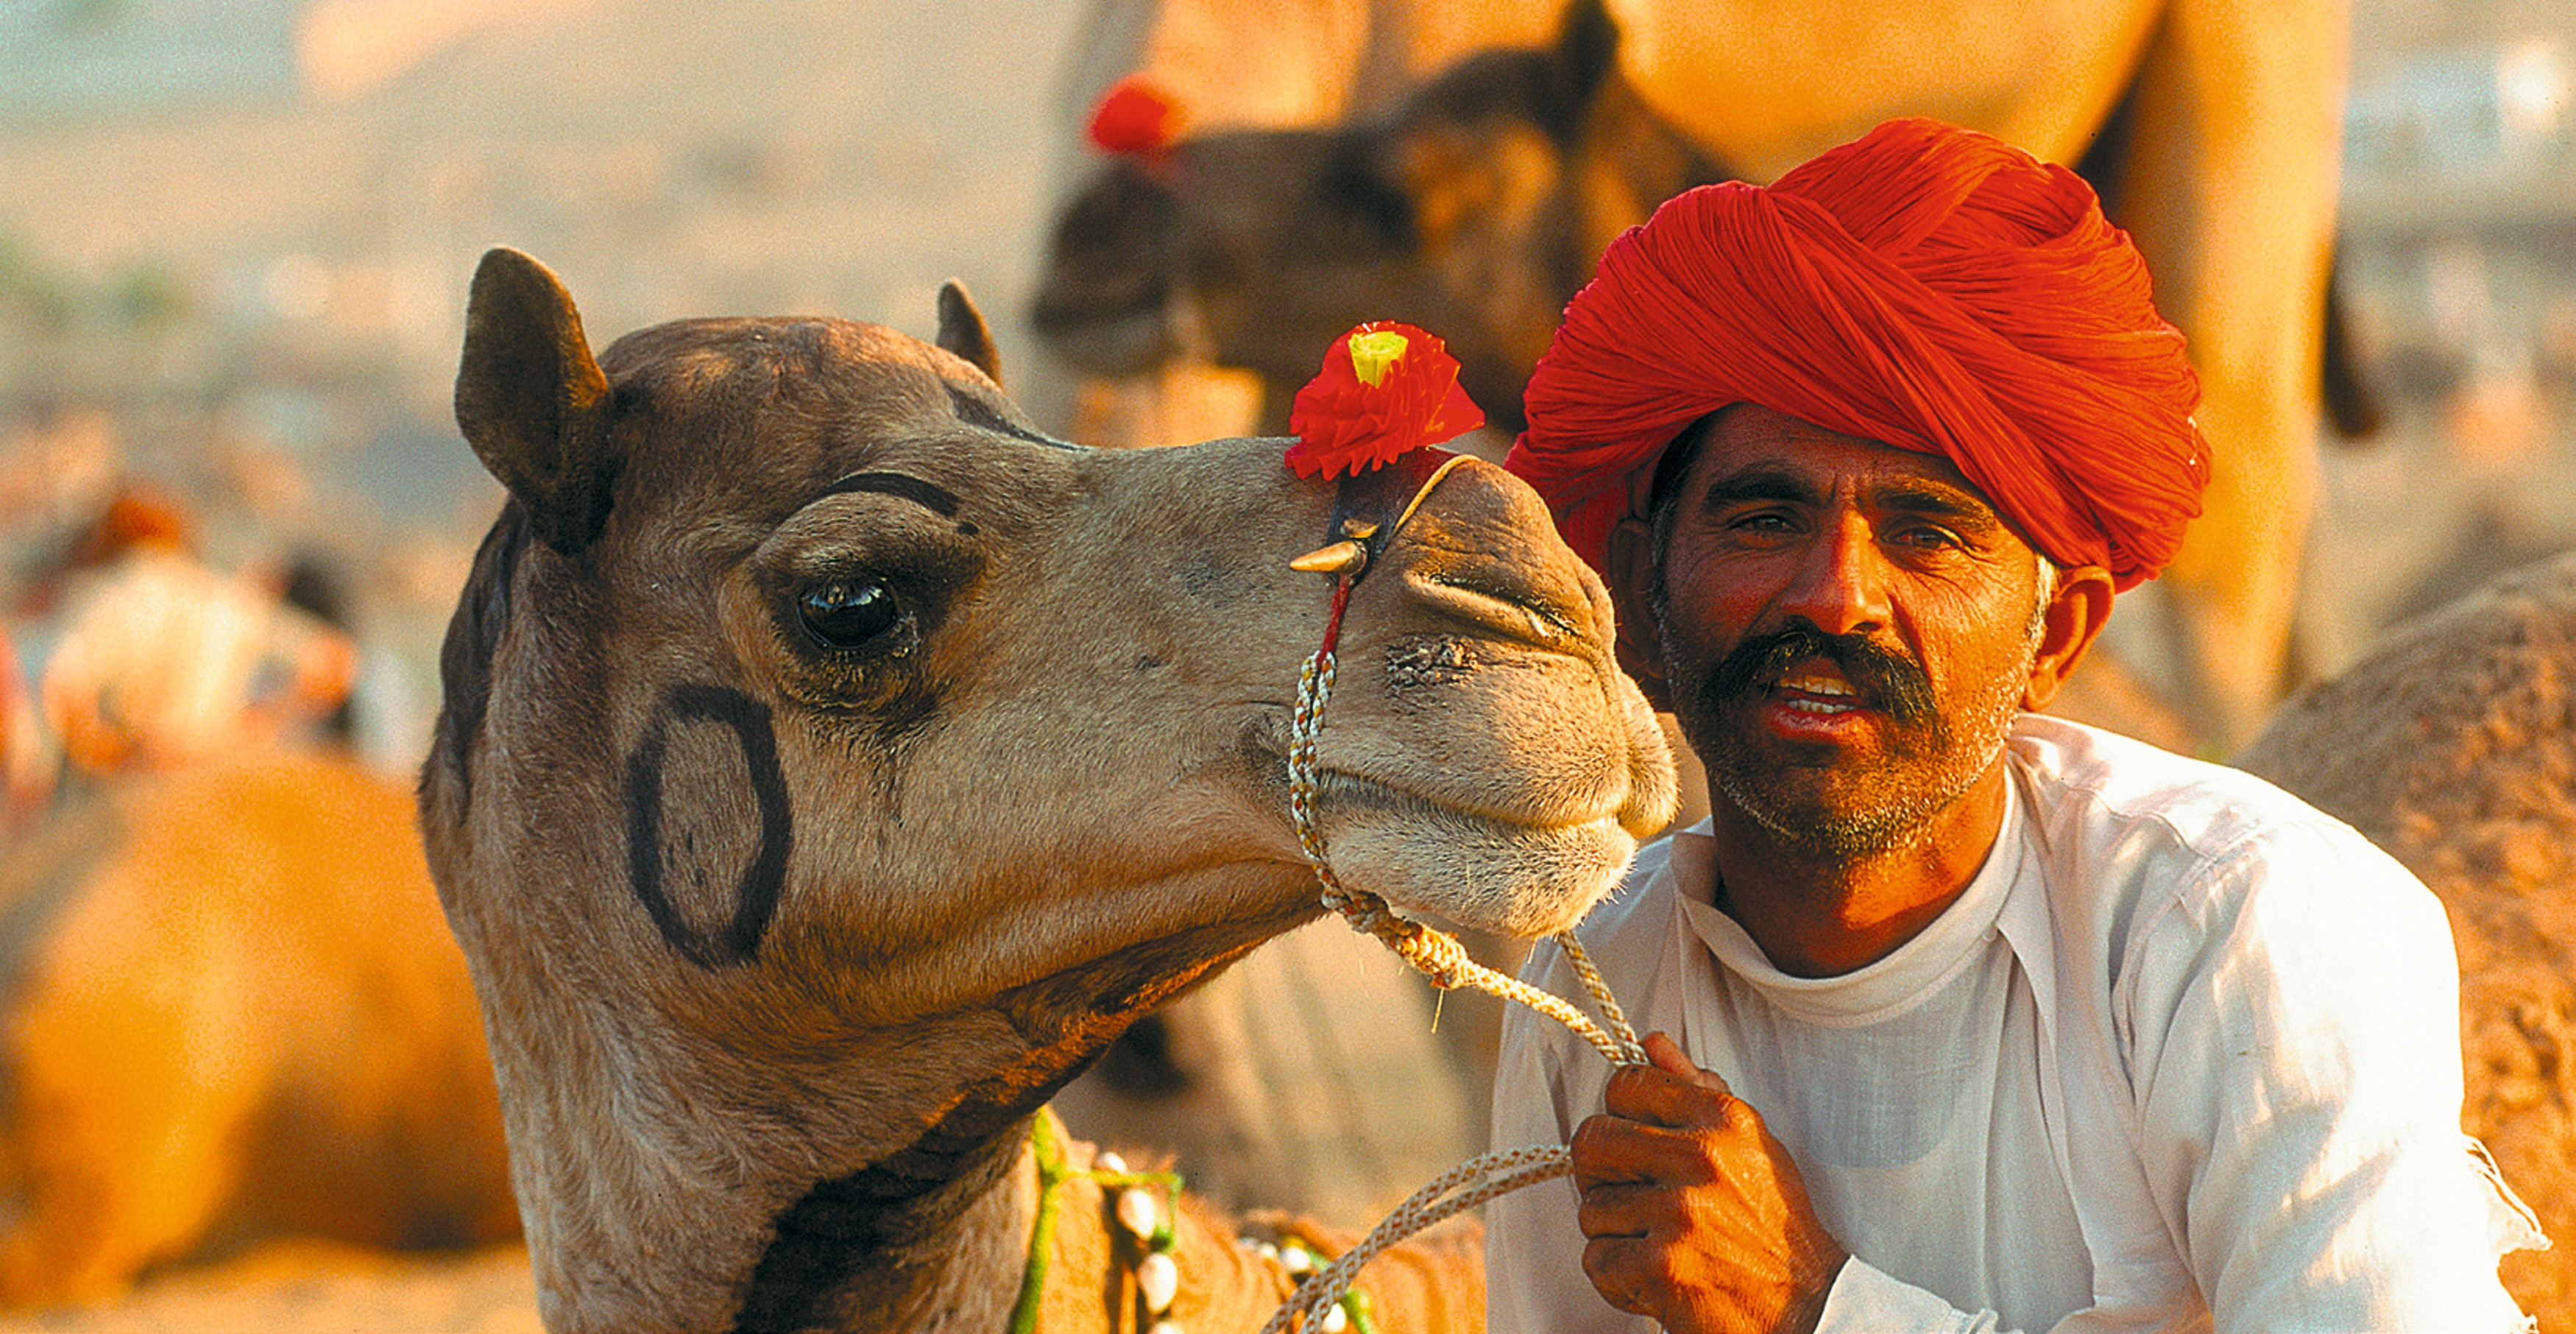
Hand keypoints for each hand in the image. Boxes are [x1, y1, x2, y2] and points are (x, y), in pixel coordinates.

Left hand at [1570, 1032, 1848, 1333]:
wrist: (1807, 1311)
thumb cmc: (1772, 1228)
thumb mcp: (1750, 1146)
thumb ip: (1696, 1091)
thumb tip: (1650, 1041)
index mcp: (1723, 1120)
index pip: (1625, 1084)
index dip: (1616, 1114)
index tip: (1631, 1140)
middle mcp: (1702, 1158)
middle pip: (1591, 1141)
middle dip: (1599, 1174)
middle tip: (1628, 1197)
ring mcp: (1679, 1213)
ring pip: (1591, 1208)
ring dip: (1616, 1234)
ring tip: (1659, 1245)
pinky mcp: (1662, 1266)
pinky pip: (1597, 1260)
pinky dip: (1620, 1279)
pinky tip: (1656, 1280)